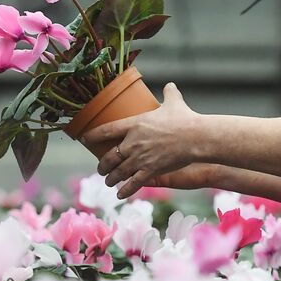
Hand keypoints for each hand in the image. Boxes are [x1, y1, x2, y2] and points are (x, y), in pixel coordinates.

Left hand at [84, 83, 204, 197]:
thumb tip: (171, 85)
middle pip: (109, 156)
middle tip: (100, 169)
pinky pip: (133, 183)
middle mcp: (133, 142)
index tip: (85, 139)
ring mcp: (140, 158)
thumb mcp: (174, 102)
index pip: (106, 130)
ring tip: (108, 182)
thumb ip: (169, 94)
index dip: (92, 136)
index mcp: (134, 124)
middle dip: (102, 165)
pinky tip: (119, 195)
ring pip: (118, 172)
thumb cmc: (185, 118)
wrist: (196, 136)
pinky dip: (125, 191)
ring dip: (111, 178)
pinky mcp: (150, 170)